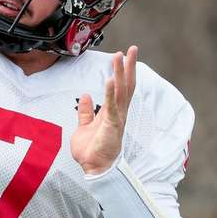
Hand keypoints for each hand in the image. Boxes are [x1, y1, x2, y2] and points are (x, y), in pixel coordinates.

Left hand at [70, 46, 136, 175]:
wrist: (93, 168)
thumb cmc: (91, 151)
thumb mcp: (84, 126)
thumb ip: (86, 111)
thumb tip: (85, 95)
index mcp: (112, 112)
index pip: (121, 88)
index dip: (123, 71)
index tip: (124, 55)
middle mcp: (118, 113)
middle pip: (127, 85)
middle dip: (129, 66)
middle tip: (133, 49)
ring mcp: (116, 119)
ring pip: (121, 92)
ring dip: (120, 73)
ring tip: (120, 56)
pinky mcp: (111, 126)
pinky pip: (112, 107)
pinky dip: (111, 93)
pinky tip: (110, 80)